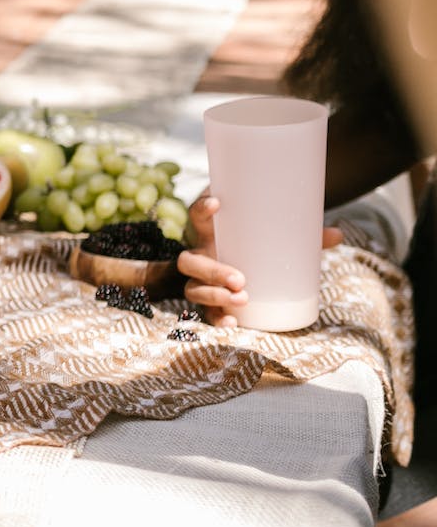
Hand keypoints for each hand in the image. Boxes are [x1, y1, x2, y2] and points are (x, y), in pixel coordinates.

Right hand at [176, 192, 342, 326]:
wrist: (250, 260)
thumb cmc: (262, 242)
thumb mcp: (278, 234)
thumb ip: (304, 234)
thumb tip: (337, 235)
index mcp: (212, 232)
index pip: (197, 216)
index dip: (202, 209)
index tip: (218, 204)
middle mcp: (201, 255)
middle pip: (190, 262)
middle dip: (212, 271)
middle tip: (240, 279)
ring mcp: (202, 280)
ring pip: (193, 288)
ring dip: (213, 295)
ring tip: (243, 299)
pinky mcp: (211, 300)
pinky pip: (205, 312)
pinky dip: (216, 319)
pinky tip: (232, 322)